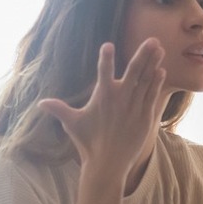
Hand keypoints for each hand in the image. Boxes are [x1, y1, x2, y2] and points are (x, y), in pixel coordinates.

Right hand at [38, 38, 165, 178]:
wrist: (108, 163)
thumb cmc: (88, 142)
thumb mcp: (72, 124)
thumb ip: (59, 109)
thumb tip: (40, 103)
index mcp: (102, 97)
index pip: (102, 73)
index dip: (105, 59)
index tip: (107, 45)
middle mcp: (120, 99)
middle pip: (134, 71)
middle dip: (143, 54)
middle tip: (153, 39)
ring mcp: (135, 107)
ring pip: (147, 80)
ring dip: (153, 63)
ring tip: (160, 49)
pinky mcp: (146, 116)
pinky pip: (153, 95)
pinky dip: (157, 83)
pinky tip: (161, 70)